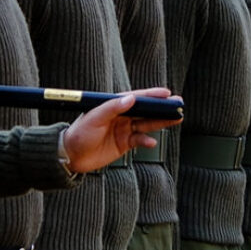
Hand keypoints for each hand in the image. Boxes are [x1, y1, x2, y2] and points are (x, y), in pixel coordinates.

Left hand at [59, 88, 181, 173]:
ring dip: (160, 123)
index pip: (136, 97)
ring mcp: (124, 130)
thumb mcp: (94, 118)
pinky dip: (147, 141)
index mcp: (114, 106)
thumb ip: (112, 108)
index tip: (167, 93)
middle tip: (178, 105)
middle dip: (162, 108)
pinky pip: (140, 140)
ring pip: (146, 124)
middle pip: (146, 110)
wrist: (72, 155)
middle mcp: (121, 116)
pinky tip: (152, 142)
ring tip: (176, 119)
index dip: (152, 95)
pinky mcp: (124, 144)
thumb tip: (130, 98)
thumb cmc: (79, 133)